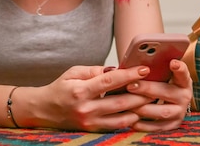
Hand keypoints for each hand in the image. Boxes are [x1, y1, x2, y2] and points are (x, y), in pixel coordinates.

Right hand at [23, 65, 155, 131]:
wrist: (44, 110)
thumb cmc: (60, 87)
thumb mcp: (73, 72)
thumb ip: (94, 70)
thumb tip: (115, 69)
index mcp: (80, 90)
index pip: (110, 81)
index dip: (129, 74)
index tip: (143, 69)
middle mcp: (86, 108)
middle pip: (121, 102)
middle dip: (141, 93)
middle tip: (154, 85)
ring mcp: (90, 122)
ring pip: (122, 117)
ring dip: (139, 108)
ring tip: (150, 99)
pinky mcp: (93, 130)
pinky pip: (117, 126)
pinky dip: (130, 119)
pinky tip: (137, 111)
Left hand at [126, 59, 192, 131]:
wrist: (169, 102)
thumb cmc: (160, 83)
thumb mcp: (162, 74)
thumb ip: (153, 68)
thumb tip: (135, 62)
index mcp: (183, 81)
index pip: (183, 73)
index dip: (179, 68)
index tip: (173, 62)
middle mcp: (184, 97)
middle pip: (167, 92)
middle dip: (147, 89)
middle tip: (131, 86)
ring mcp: (179, 113)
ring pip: (162, 112)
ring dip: (144, 108)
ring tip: (128, 104)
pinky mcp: (171, 126)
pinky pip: (157, 127)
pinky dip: (143, 124)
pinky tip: (131, 119)